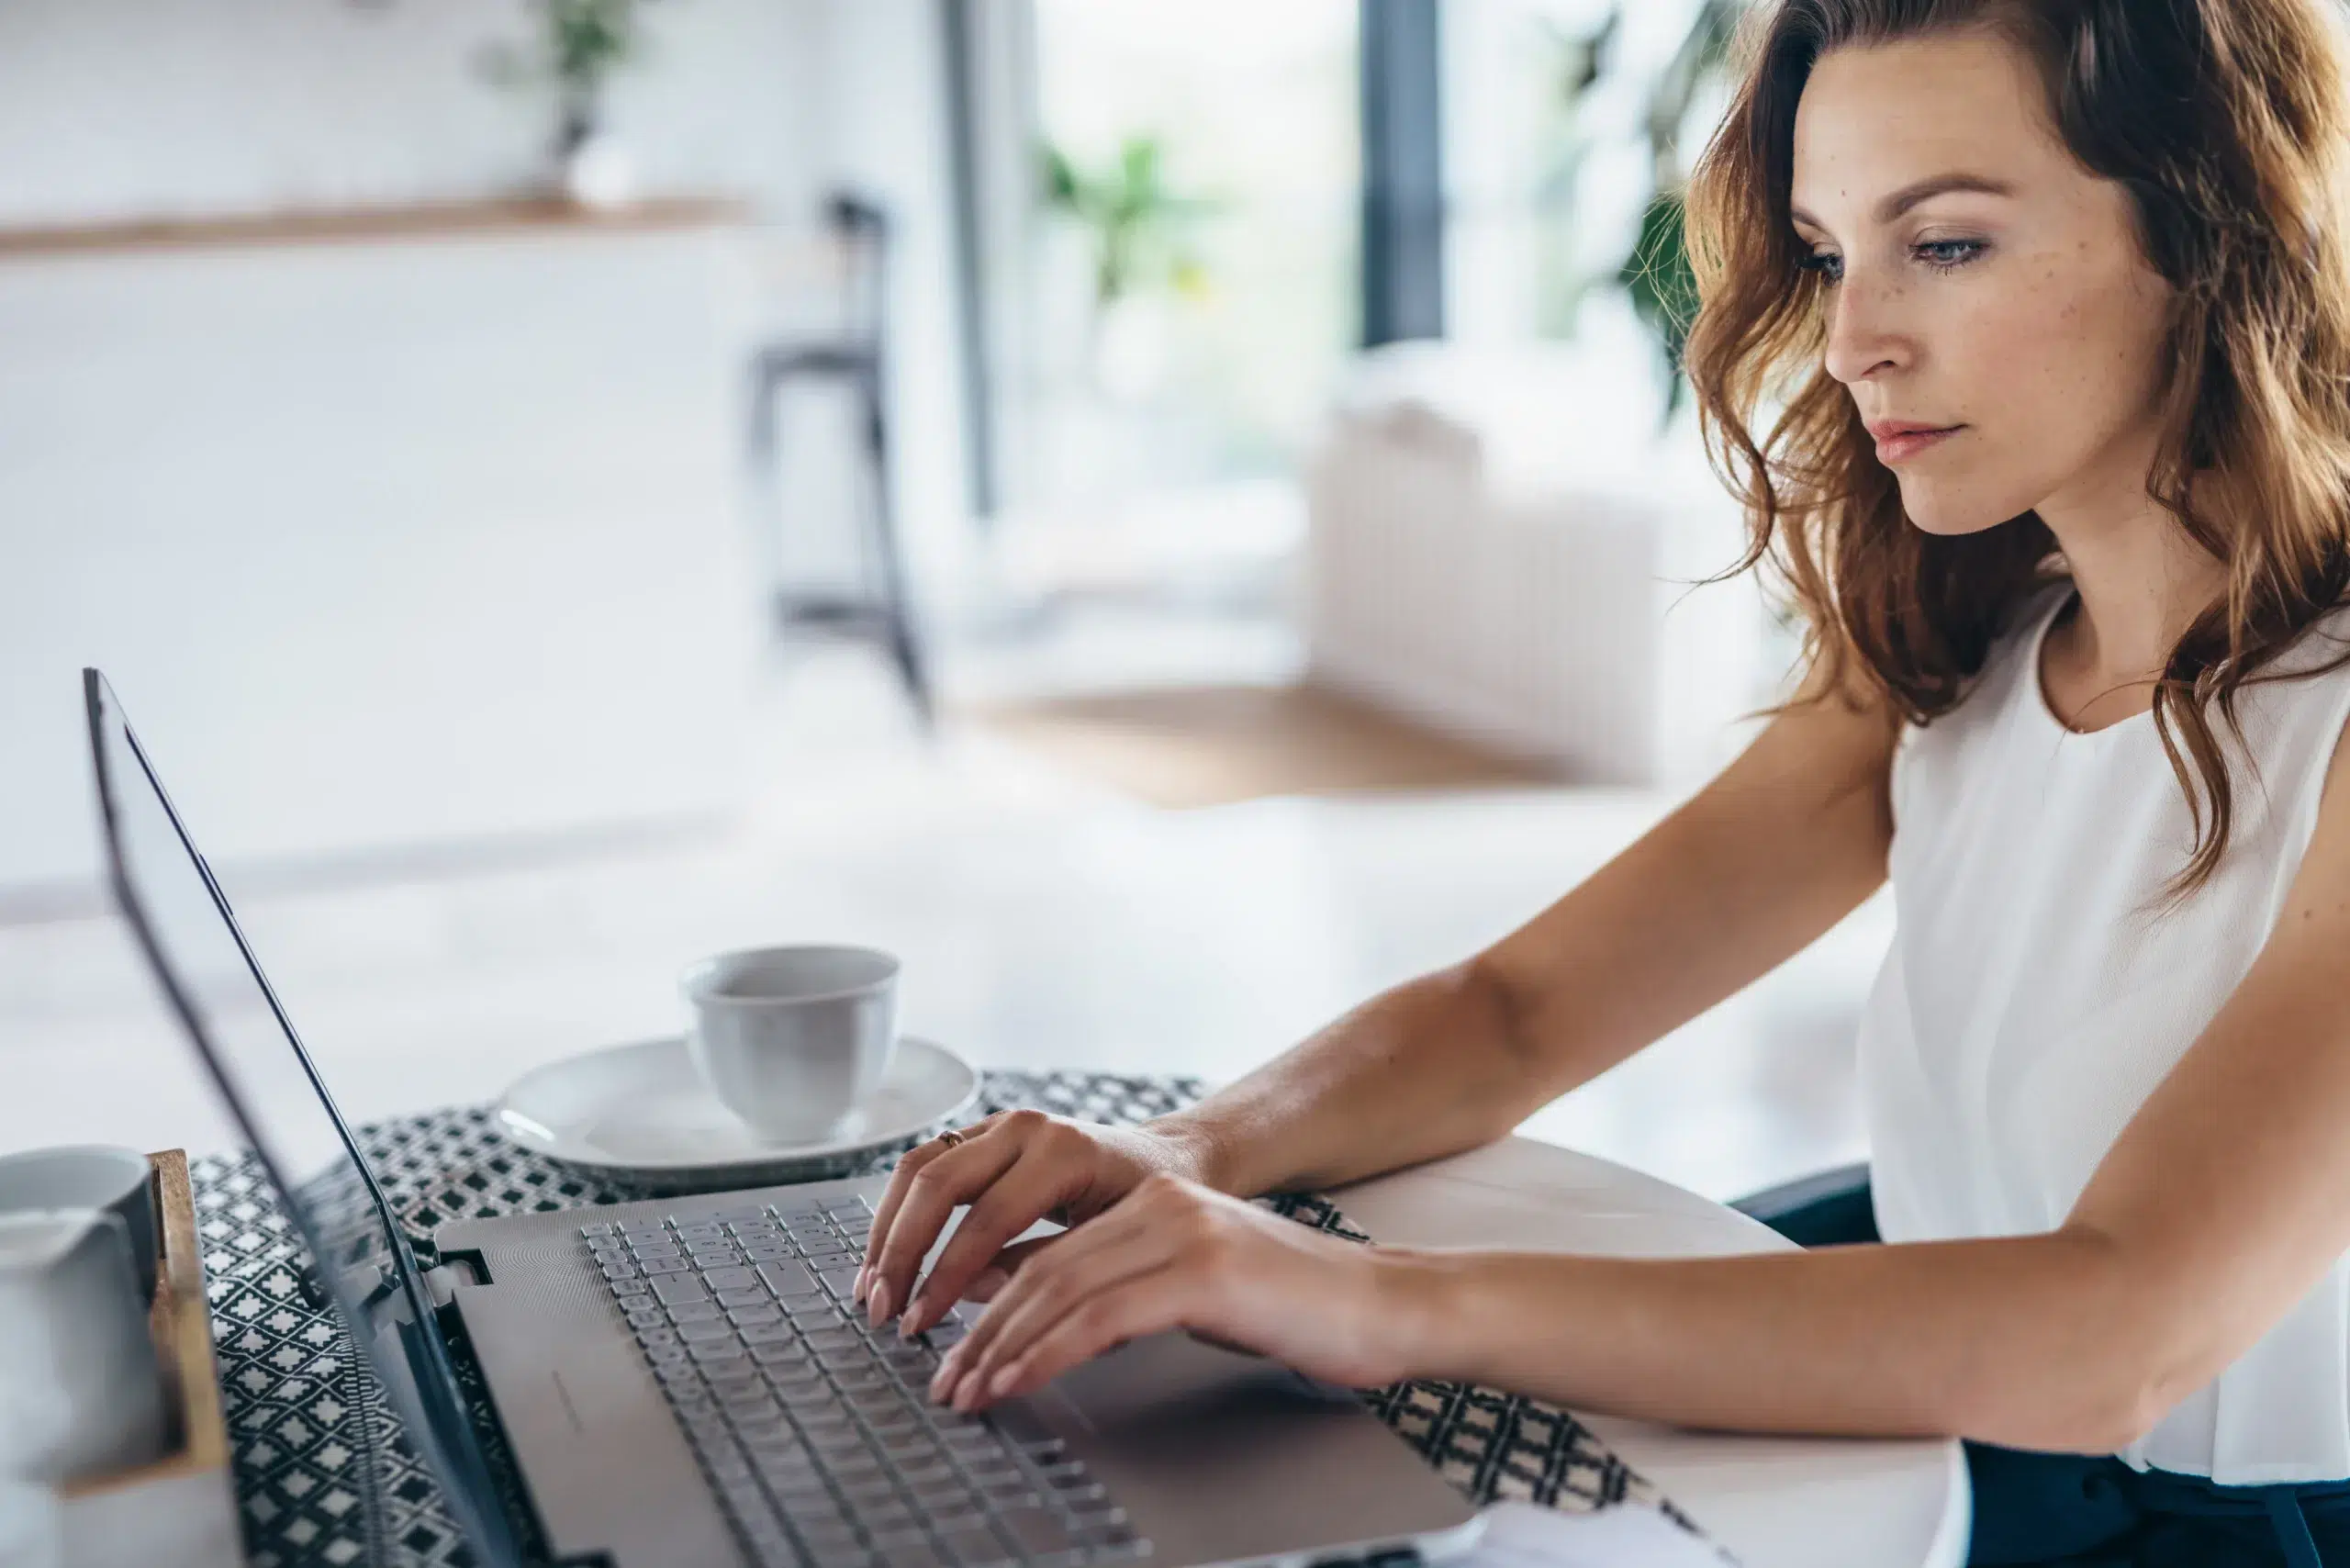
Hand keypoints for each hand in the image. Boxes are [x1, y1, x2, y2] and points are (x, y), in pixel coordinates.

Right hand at [856, 1109, 1214, 1337]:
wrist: (1168, 1159)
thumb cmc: (1148, 1206)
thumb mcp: (1111, 1243)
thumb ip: (1042, 1268)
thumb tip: (966, 1296)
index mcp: (1063, 1152)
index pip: (986, 1219)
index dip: (945, 1277)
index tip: (919, 1323)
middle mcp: (1025, 1127)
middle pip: (936, 1183)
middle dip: (900, 1253)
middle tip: (881, 1310)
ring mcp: (1000, 1124)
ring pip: (917, 1168)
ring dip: (886, 1231)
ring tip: (871, 1288)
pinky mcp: (983, 1133)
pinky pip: (925, 1165)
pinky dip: (897, 1212)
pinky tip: (887, 1257)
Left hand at [925, 1171, 1420, 1412]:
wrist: (1385, 1306)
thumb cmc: (1302, 1308)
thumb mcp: (1198, 1292)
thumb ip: (1132, 1294)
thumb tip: (1056, 1326)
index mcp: (1157, 1202)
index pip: (1050, 1253)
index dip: (994, 1306)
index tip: (961, 1353)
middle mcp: (1162, 1206)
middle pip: (1044, 1269)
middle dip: (984, 1331)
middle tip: (947, 1382)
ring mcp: (1183, 1233)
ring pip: (1061, 1290)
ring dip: (1003, 1348)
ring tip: (968, 1391)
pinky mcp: (1203, 1272)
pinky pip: (1101, 1316)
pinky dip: (1048, 1352)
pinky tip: (1019, 1381)